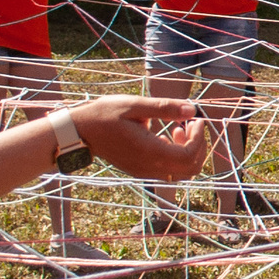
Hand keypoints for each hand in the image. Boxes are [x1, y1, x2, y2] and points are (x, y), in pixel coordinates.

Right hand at [69, 96, 213, 183]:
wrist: (80, 132)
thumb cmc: (104, 115)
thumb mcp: (134, 105)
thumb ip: (164, 108)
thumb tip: (192, 110)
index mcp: (149, 152)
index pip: (189, 156)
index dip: (199, 138)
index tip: (196, 119)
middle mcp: (149, 167)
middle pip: (191, 169)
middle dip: (199, 146)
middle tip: (192, 124)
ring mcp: (145, 172)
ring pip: (181, 172)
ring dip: (188, 151)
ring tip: (179, 128)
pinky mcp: (141, 170)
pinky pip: (169, 170)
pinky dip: (176, 156)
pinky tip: (167, 136)